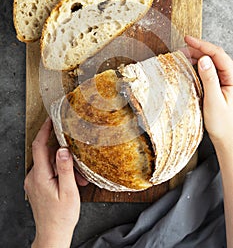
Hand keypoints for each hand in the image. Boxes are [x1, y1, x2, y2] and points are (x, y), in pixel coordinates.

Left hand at [24, 117, 83, 247]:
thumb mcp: (69, 191)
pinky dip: (60, 173)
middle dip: (64, 155)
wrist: (52, 235)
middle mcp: (33, 177)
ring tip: (78, 180)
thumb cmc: (61, 216)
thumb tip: (63, 149)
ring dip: (64, 167)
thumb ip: (65, 168)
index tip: (51, 119)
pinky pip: (48, 171)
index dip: (45, 130)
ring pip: (49, 163)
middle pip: (47, 154)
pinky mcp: (37, 185)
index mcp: (40, 176)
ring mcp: (34, 181)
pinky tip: (71, 182)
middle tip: (79, 166)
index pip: (39, 146)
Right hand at [184, 35, 232, 151]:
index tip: (188, 40)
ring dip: (197, 57)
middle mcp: (230, 77)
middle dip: (198, 49)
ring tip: (183, 56)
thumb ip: (210, 79)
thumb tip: (203, 60)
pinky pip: (209, 71)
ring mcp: (225, 81)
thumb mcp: (214, 101)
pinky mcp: (219, 86)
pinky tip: (189, 67)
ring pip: (211, 62)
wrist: (228, 139)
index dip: (202, 45)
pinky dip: (197, 66)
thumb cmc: (223, 124)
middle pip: (214, 56)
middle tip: (181, 49)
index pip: (218, 55)